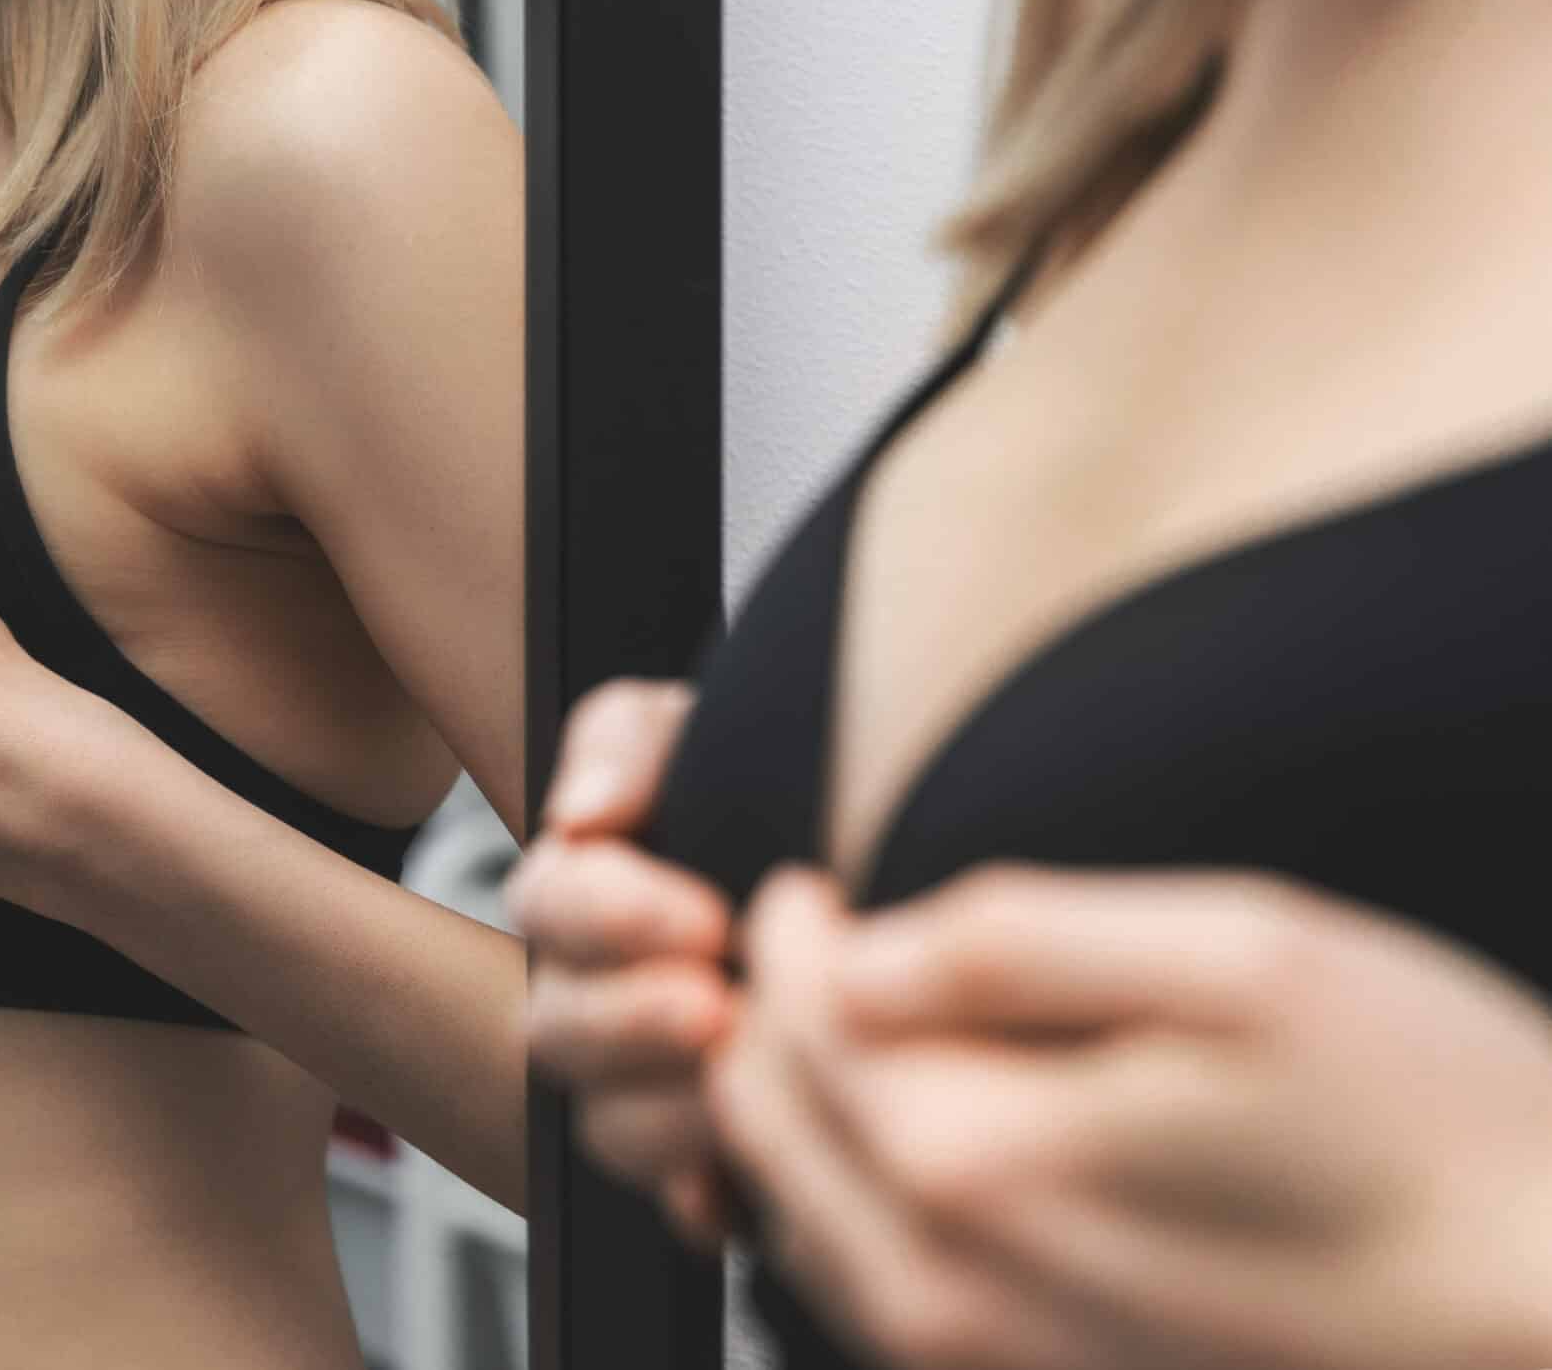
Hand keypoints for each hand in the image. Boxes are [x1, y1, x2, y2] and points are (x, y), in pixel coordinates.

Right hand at [504, 677, 739, 1254]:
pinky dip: (715, 1202)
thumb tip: (579, 813)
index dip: (613, 917)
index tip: (702, 915)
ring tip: (755, 1079)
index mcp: (580, 897)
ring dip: (677, 1111)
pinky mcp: (709, 1163)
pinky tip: (755, 1179)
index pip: (549, 908)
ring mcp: (644, 1089)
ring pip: (611, 1128)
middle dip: (635, 1022)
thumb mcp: (701, 728)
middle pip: (559, 1033)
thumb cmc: (777, 788)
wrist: (878, 870)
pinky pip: (685, 1209)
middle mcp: (592, 1000)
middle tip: (718, 1006)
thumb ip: (626, 743)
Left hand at [707, 862, 1551, 1369]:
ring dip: (803, 1117)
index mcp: (975, 1161)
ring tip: (853, 1030)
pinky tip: (919, 1147)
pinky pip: (882, 1300)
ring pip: (811, 1219)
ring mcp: (993, 1369)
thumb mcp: (1245, 959)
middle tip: (813, 949)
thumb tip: (859, 953)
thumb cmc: (1436, 1126)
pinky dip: (857, 1207)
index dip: (789, 936)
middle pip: (777, 1126)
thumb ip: (1016, 943)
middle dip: (771, 1025)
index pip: (799, 1020)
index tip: (810, 887)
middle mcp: (952, 1294)